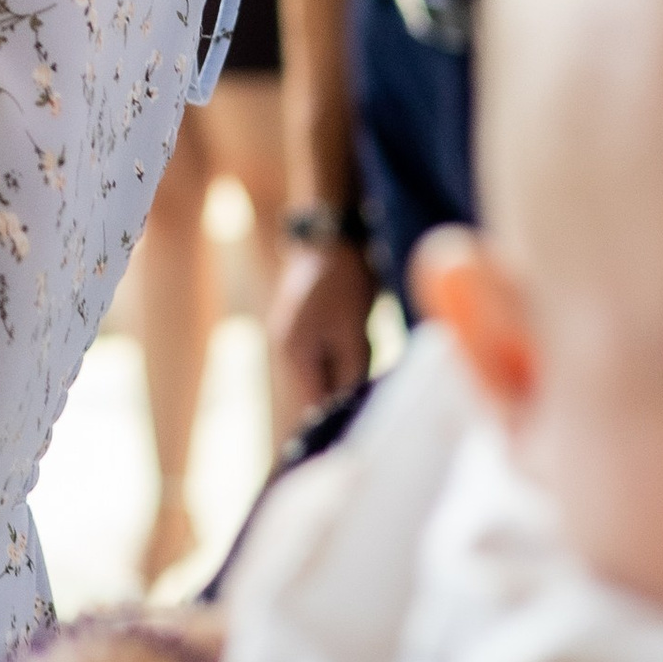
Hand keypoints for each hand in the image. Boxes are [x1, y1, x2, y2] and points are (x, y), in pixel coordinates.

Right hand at [270, 229, 375, 422]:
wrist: (331, 236)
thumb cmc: (343, 284)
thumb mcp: (353, 332)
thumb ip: (352, 373)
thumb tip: (354, 409)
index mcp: (293, 355)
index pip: (315, 404)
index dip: (339, 418)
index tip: (368, 425)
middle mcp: (287, 349)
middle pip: (320, 388)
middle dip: (347, 391)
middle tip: (375, 388)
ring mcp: (295, 335)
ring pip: (327, 370)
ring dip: (349, 370)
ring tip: (367, 353)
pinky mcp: (308, 324)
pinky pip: (328, 353)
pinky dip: (347, 354)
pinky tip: (362, 339)